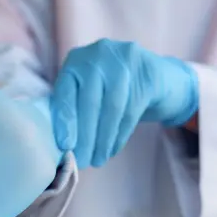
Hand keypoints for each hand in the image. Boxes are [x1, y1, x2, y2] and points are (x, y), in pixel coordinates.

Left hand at [51, 38, 197, 168]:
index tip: (65, 146)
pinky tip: (113, 149)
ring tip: (98, 160)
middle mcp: (99, 54)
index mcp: (77, 59)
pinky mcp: (148, 74)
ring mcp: (125, 61)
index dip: (65, 120)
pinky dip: (120, 135)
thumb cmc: (110, 89)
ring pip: (112, 108)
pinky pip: (132, 111)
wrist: (154, 76)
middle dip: (85, 136)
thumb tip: (61, 145)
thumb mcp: (88, 89)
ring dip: (103, 140)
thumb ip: (73, 106)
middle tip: (82, 161)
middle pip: (90, 102)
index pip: (66, 91)